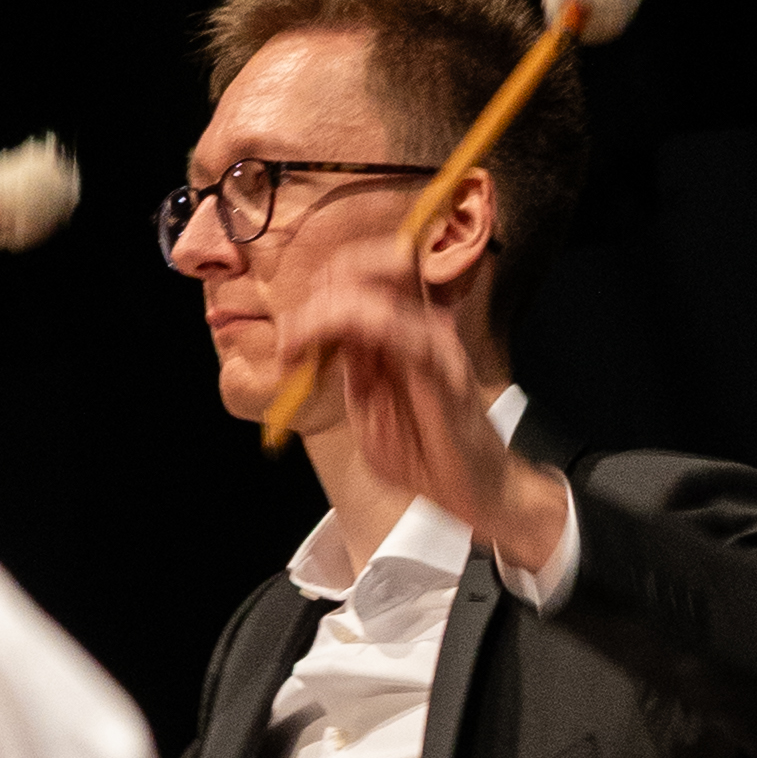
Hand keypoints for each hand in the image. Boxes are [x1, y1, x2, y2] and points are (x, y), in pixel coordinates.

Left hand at [283, 225, 570, 578]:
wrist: (469, 489)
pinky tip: (321, 360)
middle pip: (358, 268)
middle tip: (290, 347)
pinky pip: (392, 326)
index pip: (351, 278)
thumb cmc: (421, 452)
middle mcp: (416, 321)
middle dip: (313, 299)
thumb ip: (350, 368)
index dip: (312, 301)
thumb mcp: (367, 408)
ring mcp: (431, 336)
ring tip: (296, 351)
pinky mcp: (440, 362)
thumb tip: (318, 336)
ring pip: (370, 288)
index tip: (288, 350)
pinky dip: (344, 329)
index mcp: (396, 328)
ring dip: (320, 314)